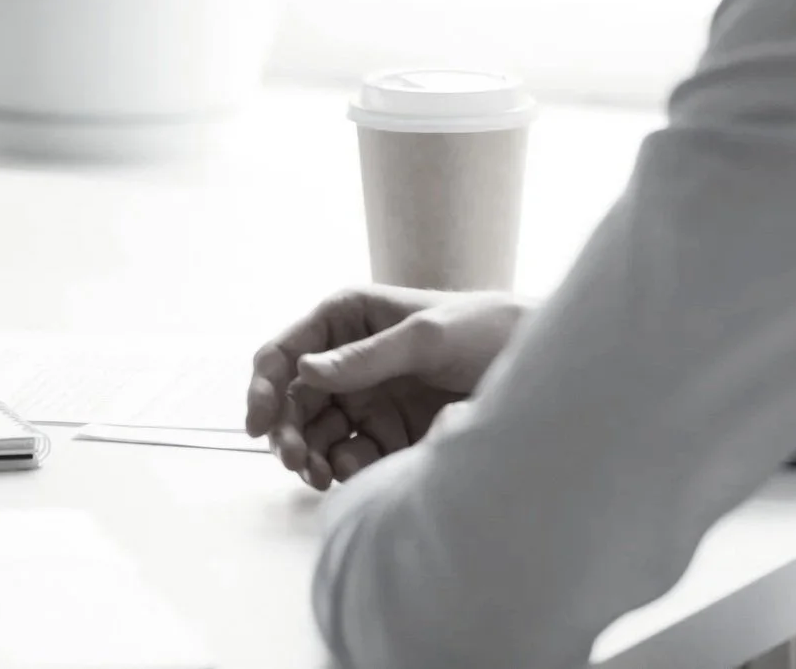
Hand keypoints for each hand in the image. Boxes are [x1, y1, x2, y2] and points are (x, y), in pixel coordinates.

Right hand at [244, 286, 527, 490]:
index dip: (263, 387)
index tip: (258, 425)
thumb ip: (366, 357)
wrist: (536, 363)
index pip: (285, 353)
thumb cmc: (483, 329)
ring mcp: (366, 397)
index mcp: (345, 319)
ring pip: (316, 433)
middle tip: (297, 462)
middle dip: (287, 432)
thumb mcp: (425, 337)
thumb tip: (305, 372)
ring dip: (310, 456)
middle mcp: (347, 359)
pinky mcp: (388, 432)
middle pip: (293, 401)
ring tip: (322, 476)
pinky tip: (351, 474)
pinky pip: (350, 454)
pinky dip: (342, 468)